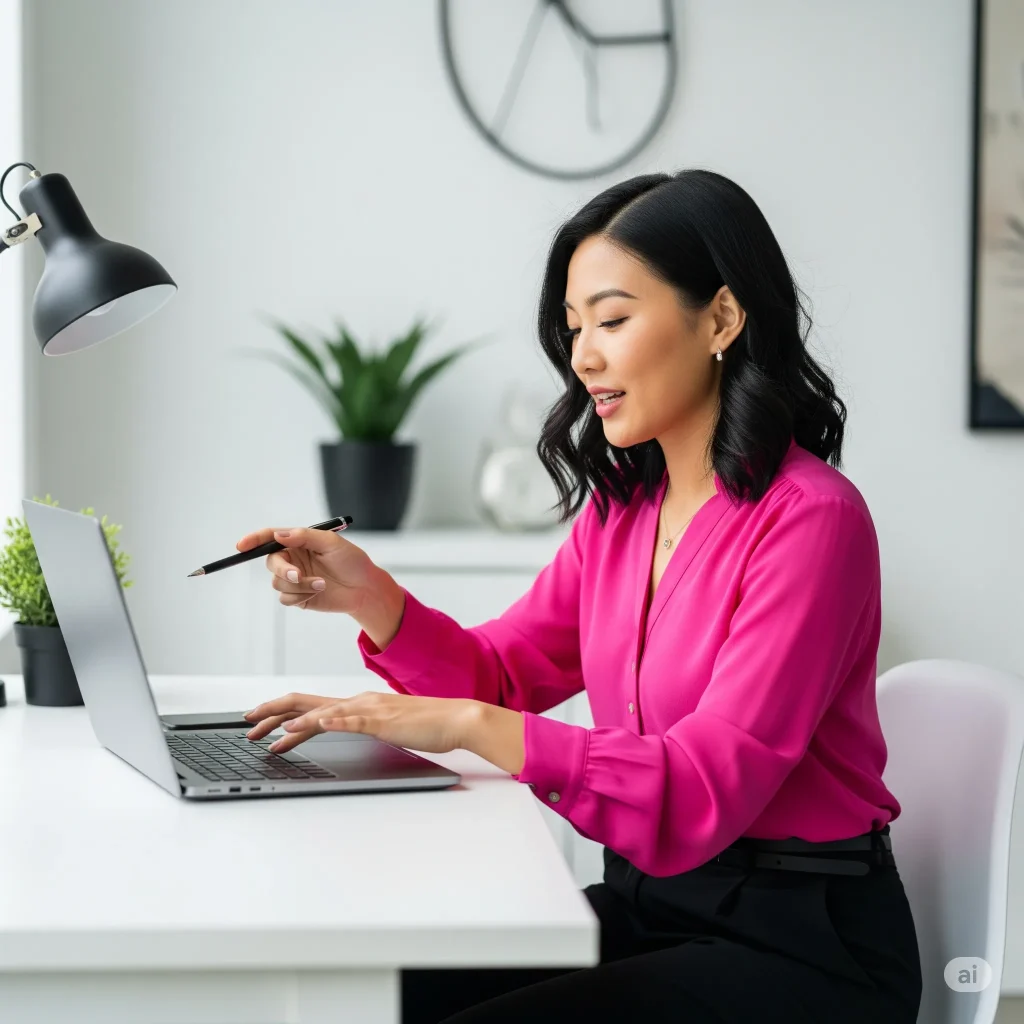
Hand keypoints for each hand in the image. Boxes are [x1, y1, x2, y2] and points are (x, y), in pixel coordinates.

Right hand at [236, 525, 379, 615]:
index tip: (242, 545)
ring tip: (322, 584)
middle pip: (270, 562)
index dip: (253, 540)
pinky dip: (301, 596)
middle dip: (282, 569)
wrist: (364, 588)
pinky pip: (285, 599)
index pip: (270, 538)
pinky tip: (318, 591)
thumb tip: (279, 535)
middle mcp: (293, 559)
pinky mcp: (298, 597)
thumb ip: (304, 536)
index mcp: (298, 542)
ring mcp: (294, 579)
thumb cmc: (351, 561)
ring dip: (299, 585)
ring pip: (278, 583)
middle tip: (297, 575)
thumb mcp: (331, 542)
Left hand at [243, 690, 482, 754]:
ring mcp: (368, 710)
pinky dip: (324, 723)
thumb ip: (365, 726)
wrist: (456, 719)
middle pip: (305, 704)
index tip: (258, 722)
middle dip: (271, 713)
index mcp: (358, 704)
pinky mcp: (381, 720)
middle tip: (247, 724)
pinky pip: (348, 721)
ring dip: (290, 723)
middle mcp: (357, 702)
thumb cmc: (427, 724)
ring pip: (320, 712)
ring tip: (266, 735)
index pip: (310, 705)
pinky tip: (309, 727)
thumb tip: (345, 731)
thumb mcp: (387, 726)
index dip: (280, 710)